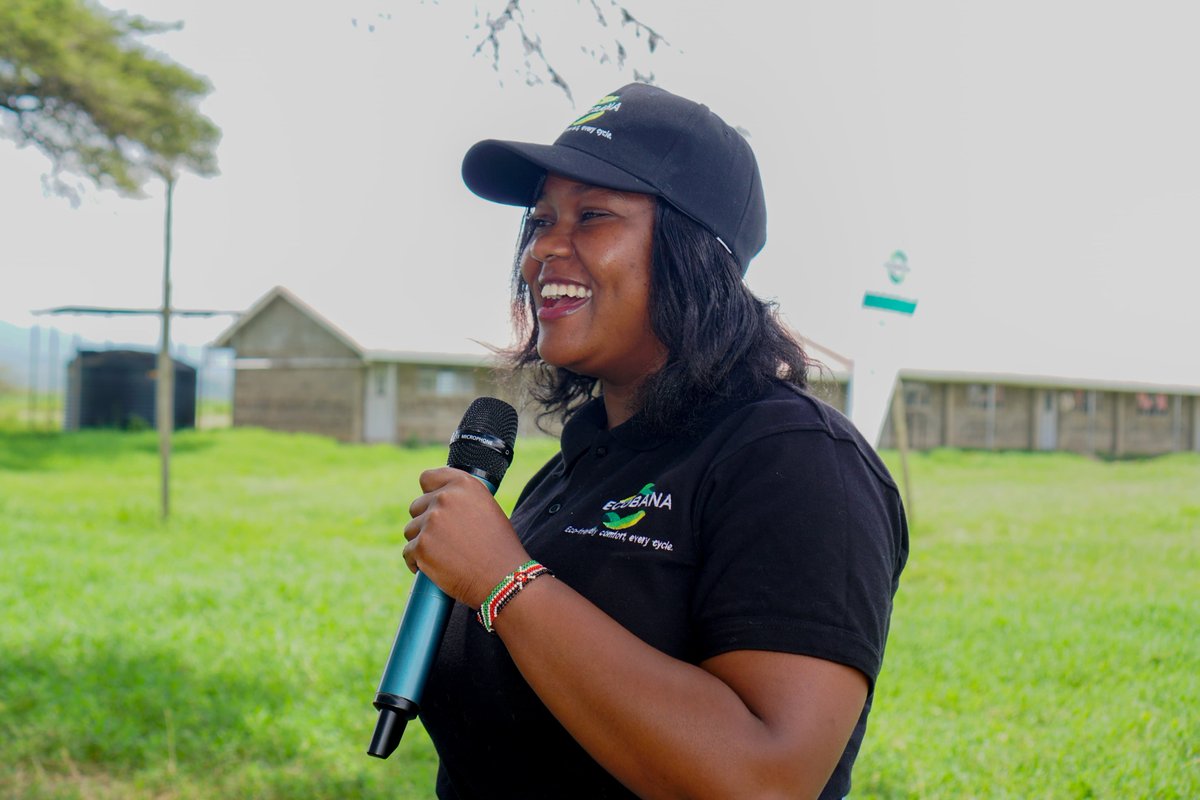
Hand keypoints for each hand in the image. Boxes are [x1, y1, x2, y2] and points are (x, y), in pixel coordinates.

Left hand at [402, 466, 530, 607]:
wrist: (503, 579)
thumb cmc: (498, 548)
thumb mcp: (487, 508)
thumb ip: (462, 499)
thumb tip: (438, 499)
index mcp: (464, 484)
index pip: (428, 478)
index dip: (429, 493)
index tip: (434, 505)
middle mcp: (445, 498)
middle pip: (416, 506)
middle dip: (426, 522)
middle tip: (446, 540)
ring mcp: (431, 521)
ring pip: (411, 530)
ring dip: (421, 542)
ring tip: (445, 556)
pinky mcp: (421, 546)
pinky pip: (408, 552)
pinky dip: (417, 562)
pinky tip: (434, 568)